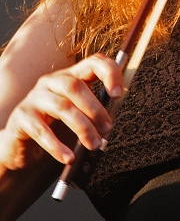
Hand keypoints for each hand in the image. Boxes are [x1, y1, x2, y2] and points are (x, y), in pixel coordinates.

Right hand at [0, 54, 123, 170]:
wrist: (19, 142)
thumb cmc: (54, 125)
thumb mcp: (76, 113)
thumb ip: (93, 111)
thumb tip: (110, 122)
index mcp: (70, 76)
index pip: (93, 62)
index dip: (109, 73)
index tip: (118, 93)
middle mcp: (51, 82)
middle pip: (75, 86)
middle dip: (95, 109)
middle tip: (107, 129)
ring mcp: (35, 98)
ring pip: (62, 107)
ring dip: (83, 128)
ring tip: (94, 144)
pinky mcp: (22, 117)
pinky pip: (41, 130)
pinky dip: (57, 146)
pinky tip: (69, 157)